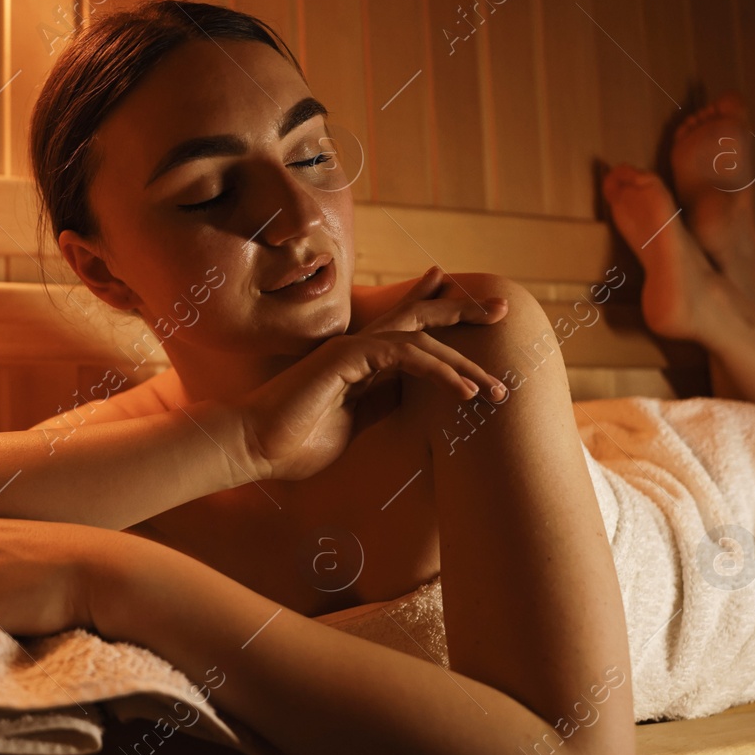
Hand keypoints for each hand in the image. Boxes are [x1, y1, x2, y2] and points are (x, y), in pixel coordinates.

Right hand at [234, 266, 509, 482]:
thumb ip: (380, 405)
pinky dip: (440, 371)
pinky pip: (406, 355)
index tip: (473, 309)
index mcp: (359, 362)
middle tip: (502, 310)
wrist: (253, 446)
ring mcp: (352, 349)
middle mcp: (358, 347)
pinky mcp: (348, 358)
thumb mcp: (353, 425)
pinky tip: (464, 391)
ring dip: (463, 363)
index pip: (406, 330)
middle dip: (462, 311)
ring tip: (494, 389)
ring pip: (422, 340)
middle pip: (419, 318)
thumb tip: (413, 401)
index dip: (437, 311)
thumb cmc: (293, 443)